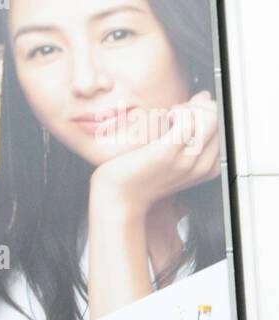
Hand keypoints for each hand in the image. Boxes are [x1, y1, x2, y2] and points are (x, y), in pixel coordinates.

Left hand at [90, 93, 221, 219]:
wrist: (119, 199)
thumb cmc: (141, 175)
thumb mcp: (174, 152)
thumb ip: (192, 128)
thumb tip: (204, 98)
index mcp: (204, 168)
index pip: (224, 128)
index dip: (207, 115)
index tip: (186, 118)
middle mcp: (199, 167)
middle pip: (220, 120)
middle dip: (200, 108)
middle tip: (176, 115)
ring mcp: (186, 161)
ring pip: (211, 118)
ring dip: (190, 108)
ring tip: (172, 116)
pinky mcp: (168, 153)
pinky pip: (189, 119)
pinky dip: (179, 111)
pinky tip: (166, 118)